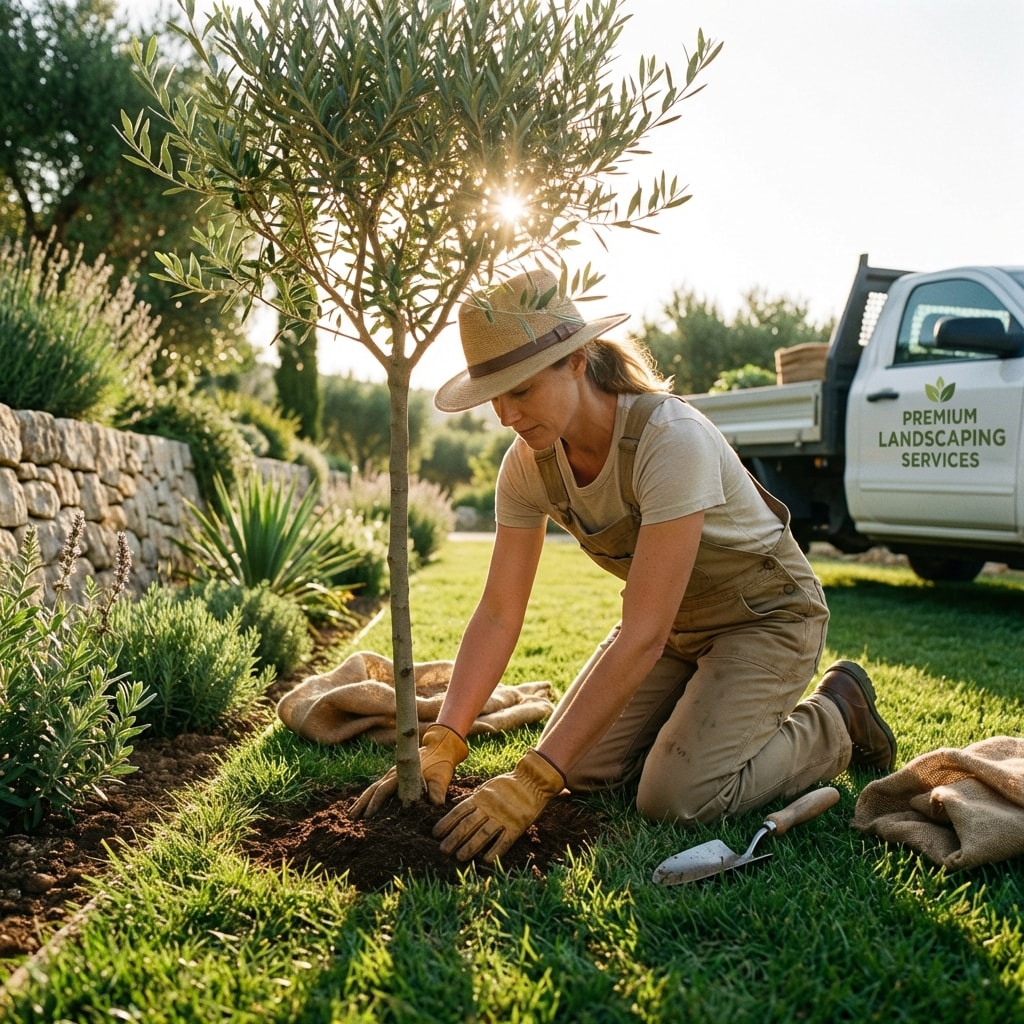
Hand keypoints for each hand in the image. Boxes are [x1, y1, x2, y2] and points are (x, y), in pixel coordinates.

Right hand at [351, 723, 467, 817]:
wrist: (440, 747)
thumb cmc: (441, 764)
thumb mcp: (441, 777)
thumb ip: (437, 791)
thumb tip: (436, 805)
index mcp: (402, 774)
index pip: (384, 789)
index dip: (376, 803)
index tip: (368, 816)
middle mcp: (393, 774)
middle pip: (373, 789)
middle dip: (362, 803)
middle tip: (352, 818)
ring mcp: (391, 774)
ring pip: (373, 788)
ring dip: (362, 800)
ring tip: (351, 814)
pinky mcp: (393, 776)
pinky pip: (377, 787)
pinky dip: (368, 796)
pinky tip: (363, 805)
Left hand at [433, 748, 565, 863]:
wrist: (533, 781)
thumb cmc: (508, 784)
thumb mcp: (487, 786)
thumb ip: (473, 797)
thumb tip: (456, 805)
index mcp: (480, 797)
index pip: (459, 812)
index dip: (446, 823)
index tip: (435, 834)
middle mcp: (489, 807)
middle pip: (468, 825)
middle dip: (454, 838)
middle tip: (443, 850)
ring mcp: (503, 816)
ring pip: (483, 834)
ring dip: (470, 847)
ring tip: (459, 857)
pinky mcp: (516, 825)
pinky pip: (504, 840)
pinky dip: (495, 851)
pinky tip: (485, 860)